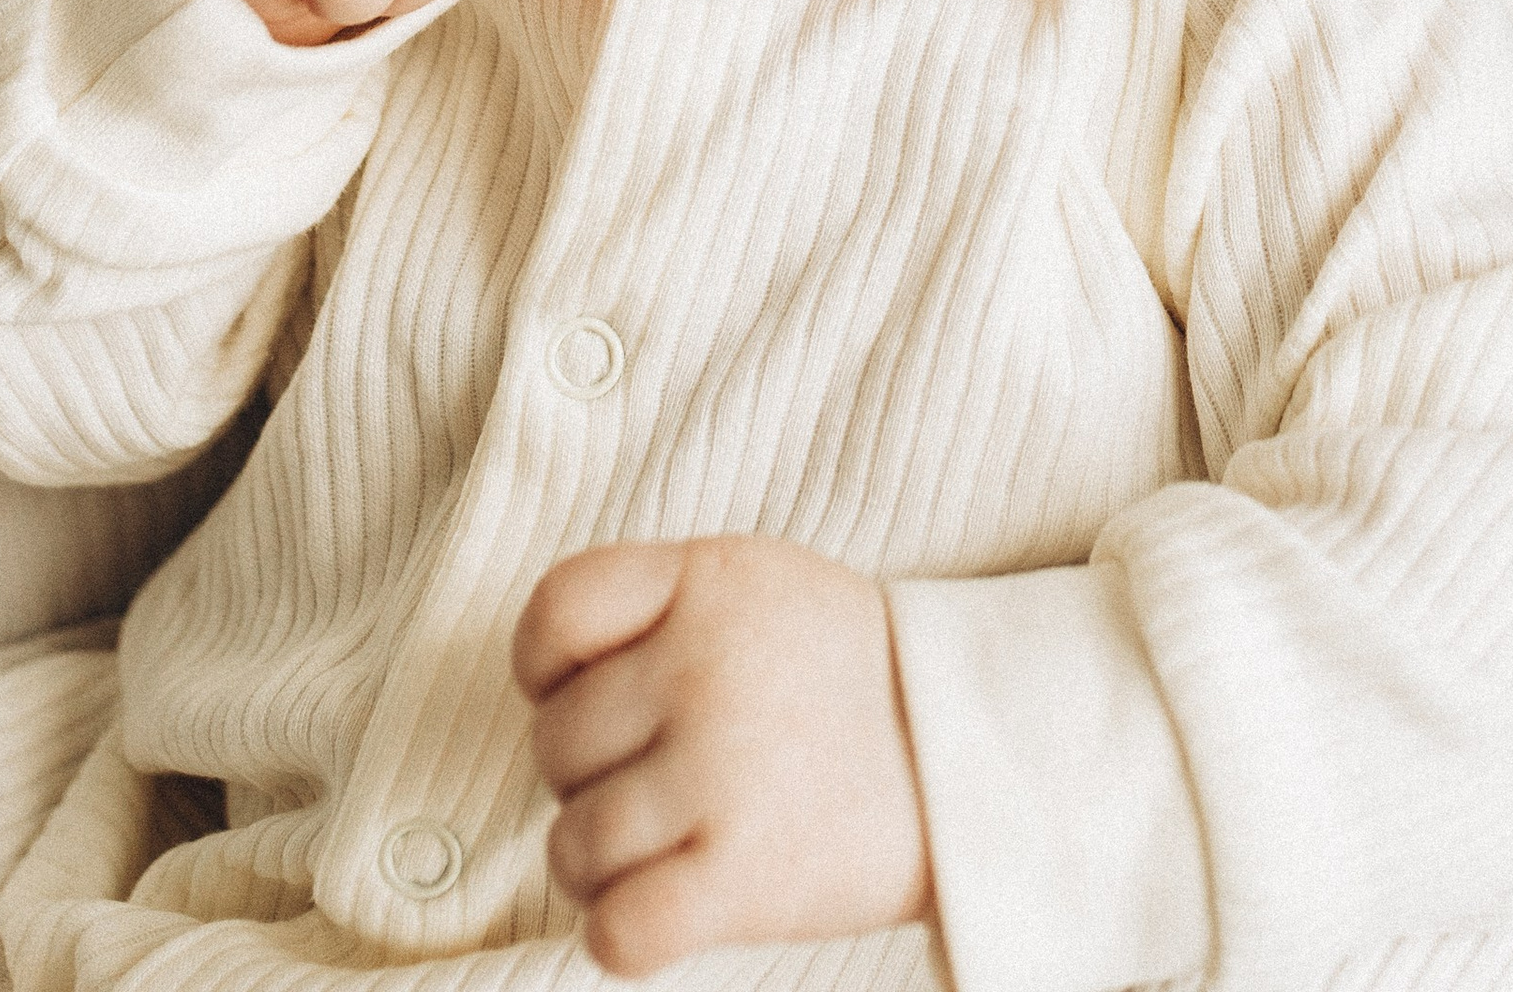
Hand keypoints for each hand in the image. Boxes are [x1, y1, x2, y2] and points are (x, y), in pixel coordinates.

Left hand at [515, 535, 931, 974]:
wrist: (968, 750)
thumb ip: (650, 605)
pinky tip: (665, 909)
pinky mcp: (745, 878)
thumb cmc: (840, 673)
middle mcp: (704, 668)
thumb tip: (544, 688)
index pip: (555, 613)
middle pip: (555, 745)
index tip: (590, 692)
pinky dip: (623, 933)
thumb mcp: (755, 582)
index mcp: (706, 580)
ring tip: (673, 843)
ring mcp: (722, 773)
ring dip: (605, 863)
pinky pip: (616, 929)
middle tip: (669, 774)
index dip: (547, 669)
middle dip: (592, 772)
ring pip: (573, 847)